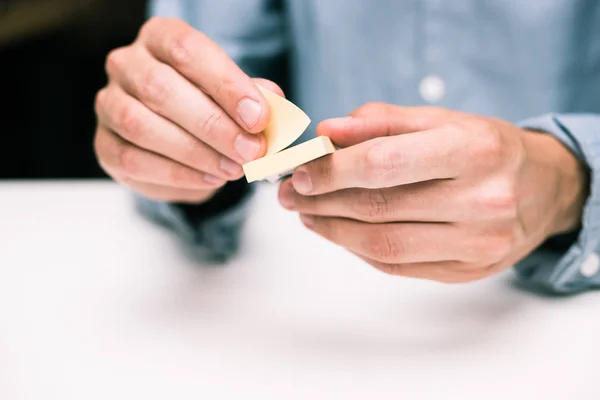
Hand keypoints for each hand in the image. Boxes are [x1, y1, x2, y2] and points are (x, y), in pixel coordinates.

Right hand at [94, 17, 281, 202]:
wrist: (179, 135)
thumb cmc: (210, 104)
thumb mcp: (235, 94)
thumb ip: (253, 96)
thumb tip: (273, 103)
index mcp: (161, 38)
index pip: (188, 51)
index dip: (226, 85)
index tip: (258, 118)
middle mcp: (127, 64)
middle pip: (160, 89)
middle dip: (213, 126)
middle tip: (249, 151)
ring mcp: (108, 103)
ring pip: (141, 126)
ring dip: (194, 153)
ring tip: (232, 170)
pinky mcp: (104, 144)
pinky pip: (133, 160)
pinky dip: (176, 175)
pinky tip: (209, 180)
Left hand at [278, 104, 587, 282]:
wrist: (544, 189)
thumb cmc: (485, 148)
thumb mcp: (442, 119)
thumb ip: (383, 120)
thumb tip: (327, 131)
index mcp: (475, 150)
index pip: (386, 164)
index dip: (333, 171)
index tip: (301, 173)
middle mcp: (482, 201)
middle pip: (379, 209)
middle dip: (322, 202)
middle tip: (291, 195)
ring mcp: (478, 244)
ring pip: (384, 245)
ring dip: (334, 231)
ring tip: (307, 214)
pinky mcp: (468, 271)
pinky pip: (398, 266)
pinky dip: (359, 249)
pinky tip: (339, 231)